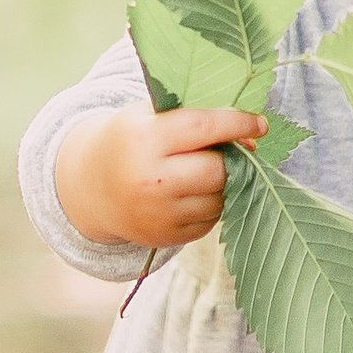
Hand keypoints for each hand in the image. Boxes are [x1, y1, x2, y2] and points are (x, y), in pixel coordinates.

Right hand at [57, 103, 265, 250]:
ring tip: (206, 170)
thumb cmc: (130, 142)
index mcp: (144, 139)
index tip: (260, 123)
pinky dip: (212, 204)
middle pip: (217, 169)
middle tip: (234, 149)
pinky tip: (194, 192)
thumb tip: (251, 134)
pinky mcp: (165, 237)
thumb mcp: (149, 116)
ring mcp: (157, 213)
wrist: (91, 189)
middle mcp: (150, 179)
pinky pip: (211, 220)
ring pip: (219, 197)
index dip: (238, 123)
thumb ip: (194, 115)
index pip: (204, 127)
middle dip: (233, 158)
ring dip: (225, 183)